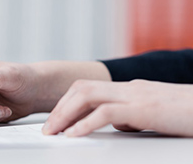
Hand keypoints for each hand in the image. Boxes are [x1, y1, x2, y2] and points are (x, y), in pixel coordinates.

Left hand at [43, 79, 192, 136]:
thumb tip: (117, 125)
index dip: (67, 104)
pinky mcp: (147, 109)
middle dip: (59, 108)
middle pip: (82, 88)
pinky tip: (74, 136)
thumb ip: (134, 117)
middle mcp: (131, 88)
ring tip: (53, 132)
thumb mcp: (157, 116)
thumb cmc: (191, 115)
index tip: (55, 122)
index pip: (89, 89)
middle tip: (47, 129)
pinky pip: (107, 112)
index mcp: (132, 89)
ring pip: (88, 95)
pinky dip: (85, 124)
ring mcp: (138, 95)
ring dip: (65, 114)